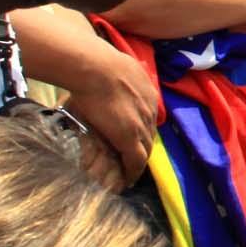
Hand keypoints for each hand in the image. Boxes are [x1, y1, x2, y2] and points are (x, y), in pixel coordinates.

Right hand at [61, 44, 159, 182]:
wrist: (96, 68)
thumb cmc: (95, 66)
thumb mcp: (112, 72)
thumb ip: (113, 81)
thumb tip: (96, 83)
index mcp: (147, 93)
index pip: (147, 117)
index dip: (140, 130)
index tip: (133, 139)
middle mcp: (150, 110)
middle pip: (149, 135)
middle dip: (142, 149)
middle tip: (132, 162)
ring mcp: (142, 124)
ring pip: (145, 149)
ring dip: (138, 162)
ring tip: (129, 174)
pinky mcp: (131, 137)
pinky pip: (136, 160)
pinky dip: (133, 171)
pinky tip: (127, 180)